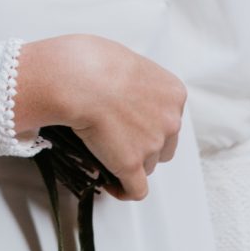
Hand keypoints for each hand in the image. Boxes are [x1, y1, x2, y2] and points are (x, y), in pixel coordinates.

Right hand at [14, 33, 186, 201]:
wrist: (77, 78)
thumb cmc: (91, 61)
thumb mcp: (125, 60)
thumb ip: (135, 81)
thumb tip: (120, 91)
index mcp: (172, 92)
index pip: (169, 117)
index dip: (148, 121)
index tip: (131, 122)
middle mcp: (170, 119)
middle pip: (164, 144)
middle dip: (143, 143)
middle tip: (118, 136)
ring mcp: (152, 143)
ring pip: (147, 164)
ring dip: (129, 161)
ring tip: (105, 151)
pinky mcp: (132, 164)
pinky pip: (135, 189)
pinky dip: (123, 189)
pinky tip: (111, 184)